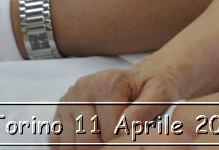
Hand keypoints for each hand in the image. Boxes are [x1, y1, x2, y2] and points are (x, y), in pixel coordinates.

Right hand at [53, 62, 185, 144]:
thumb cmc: (152, 86)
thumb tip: (127, 124)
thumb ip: (145, 108)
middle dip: (104, 147)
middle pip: (87, 139)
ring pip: (70, 142)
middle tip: (119, 142)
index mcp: (108, 84)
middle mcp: (84, 88)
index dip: (122, 143)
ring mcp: (70, 99)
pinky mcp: (62, 109)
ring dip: (86, 148)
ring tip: (105, 141)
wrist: (144, 76)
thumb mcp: (160, 92)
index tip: (132, 142)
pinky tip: (86, 144)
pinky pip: (58, 138)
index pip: (110, 131)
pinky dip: (70, 147)